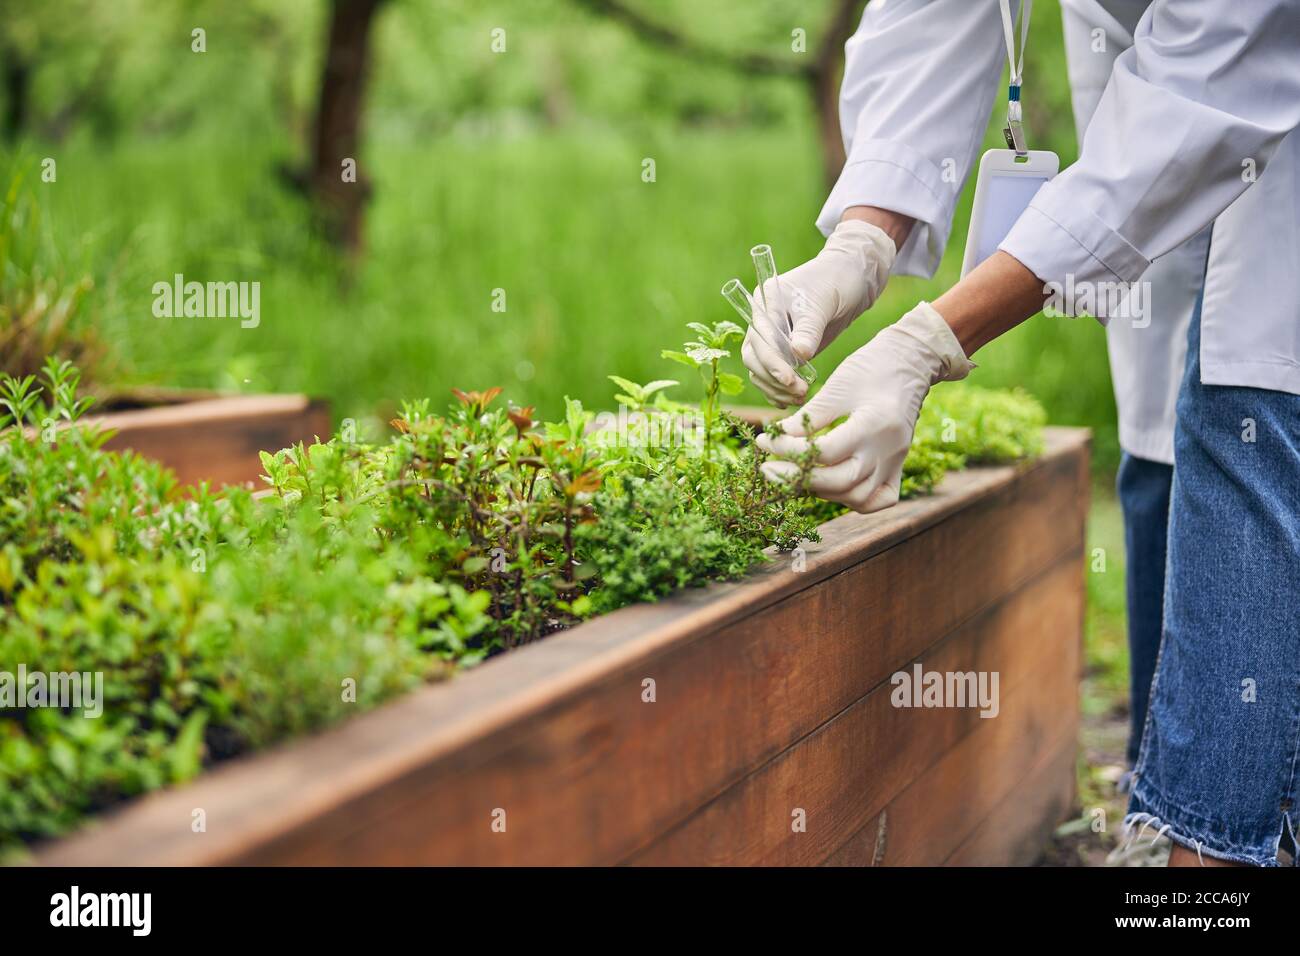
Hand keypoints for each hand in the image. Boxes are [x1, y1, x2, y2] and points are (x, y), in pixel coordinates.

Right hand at [742, 218, 895, 406]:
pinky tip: (790, 401)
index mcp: (766, 302)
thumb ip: (809, 329)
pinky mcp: (783, 350)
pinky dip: (777, 389)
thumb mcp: (824, 303)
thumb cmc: (837, 282)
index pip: (760, 337)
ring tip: (800, 399)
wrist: (852, 278)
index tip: (790, 380)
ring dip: (775, 388)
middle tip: (800, 392)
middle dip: (774, 378)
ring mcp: (771, 336)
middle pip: (754, 357)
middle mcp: (763, 320)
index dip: (772, 362)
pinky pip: (770, 374)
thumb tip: (798, 356)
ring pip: (759, 369)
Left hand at [755, 302, 973, 512]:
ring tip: (794, 476)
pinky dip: (852, 500)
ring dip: (821, 491)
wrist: (910, 362)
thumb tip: (776, 438)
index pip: (824, 452)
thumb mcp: (837, 385)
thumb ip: (808, 417)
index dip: (788, 451)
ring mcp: (896, 462)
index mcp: (873, 424)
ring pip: (857, 497)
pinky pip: (878, 499)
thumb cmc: (871, 367)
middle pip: (840, 482)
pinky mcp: (898, 467)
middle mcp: (888, 450)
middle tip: (768, 468)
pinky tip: (829, 487)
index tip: (763, 442)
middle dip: (797, 479)